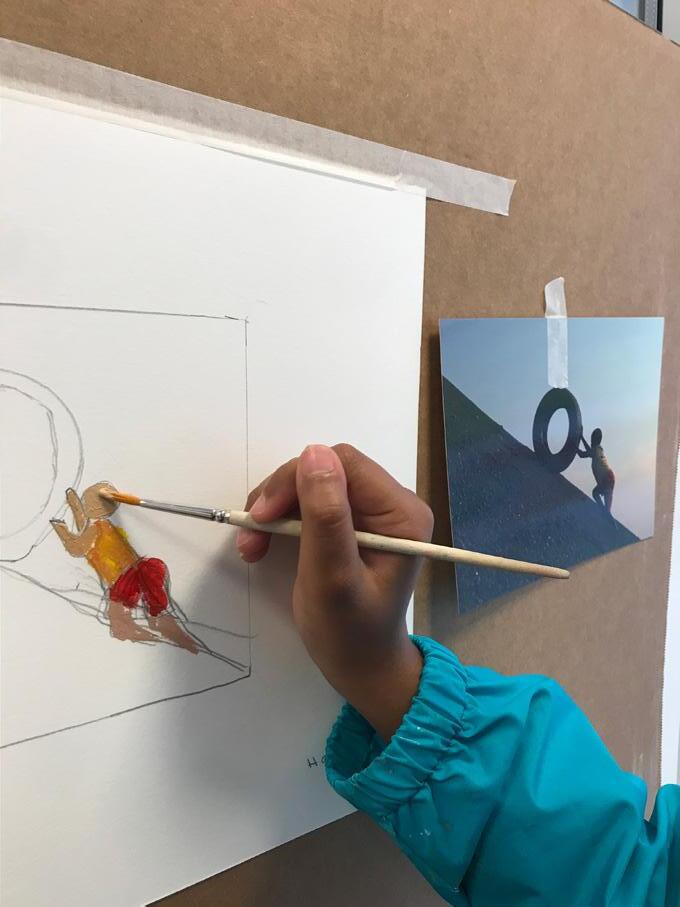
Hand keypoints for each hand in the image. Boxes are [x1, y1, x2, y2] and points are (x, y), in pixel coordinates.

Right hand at [237, 444, 432, 740]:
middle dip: (282, 497)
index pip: (344, 464)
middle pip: (325, 471)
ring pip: (312, 484)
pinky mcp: (352, 524)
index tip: (262, 515)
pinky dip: (282, 520)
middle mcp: (391, 505)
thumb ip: (326, 516)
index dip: (297, 480)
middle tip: (251, 533)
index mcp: (401, 513)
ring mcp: (372, 514)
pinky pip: (310, 503)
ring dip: (275, 509)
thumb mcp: (332, 578)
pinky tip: (262, 543)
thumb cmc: (350, 633)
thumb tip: (314, 453)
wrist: (361, 668)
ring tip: (252, 546)